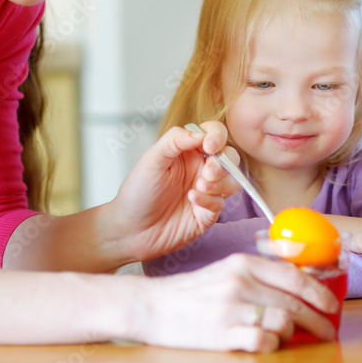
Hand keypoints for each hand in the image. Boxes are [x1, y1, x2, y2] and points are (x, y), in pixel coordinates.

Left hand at [109, 122, 240, 261]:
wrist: (129, 229)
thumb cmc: (137, 192)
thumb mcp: (152, 159)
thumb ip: (175, 140)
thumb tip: (201, 133)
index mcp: (188, 152)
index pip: (214, 135)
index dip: (217, 136)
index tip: (209, 145)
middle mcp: (200, 169)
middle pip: (229, 157)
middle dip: (223, 163)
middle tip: (207, 172)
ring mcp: (206, 192)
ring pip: (232, 181)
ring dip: (220, 183)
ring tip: (199, 187)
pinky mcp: (207, 214)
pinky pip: (221, 203)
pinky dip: (210, 200)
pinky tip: (192, 200)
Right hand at [132, 254, 338, 351]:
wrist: (152, 306)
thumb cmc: (192, 292)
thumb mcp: (226, 271)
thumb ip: (259, 275)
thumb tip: (299, 287)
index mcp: (243, 263)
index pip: (295, 276)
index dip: (320, 292)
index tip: (333, 306)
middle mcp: (240, 282)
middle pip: (295, 302)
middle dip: (318, 320)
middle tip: (327, 331)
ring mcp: (231, 309)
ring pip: (284, 321)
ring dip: (294, 334)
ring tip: (293, 338)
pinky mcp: (222, 334)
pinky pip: (263, 341)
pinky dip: (273, 345)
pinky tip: (268, 344)